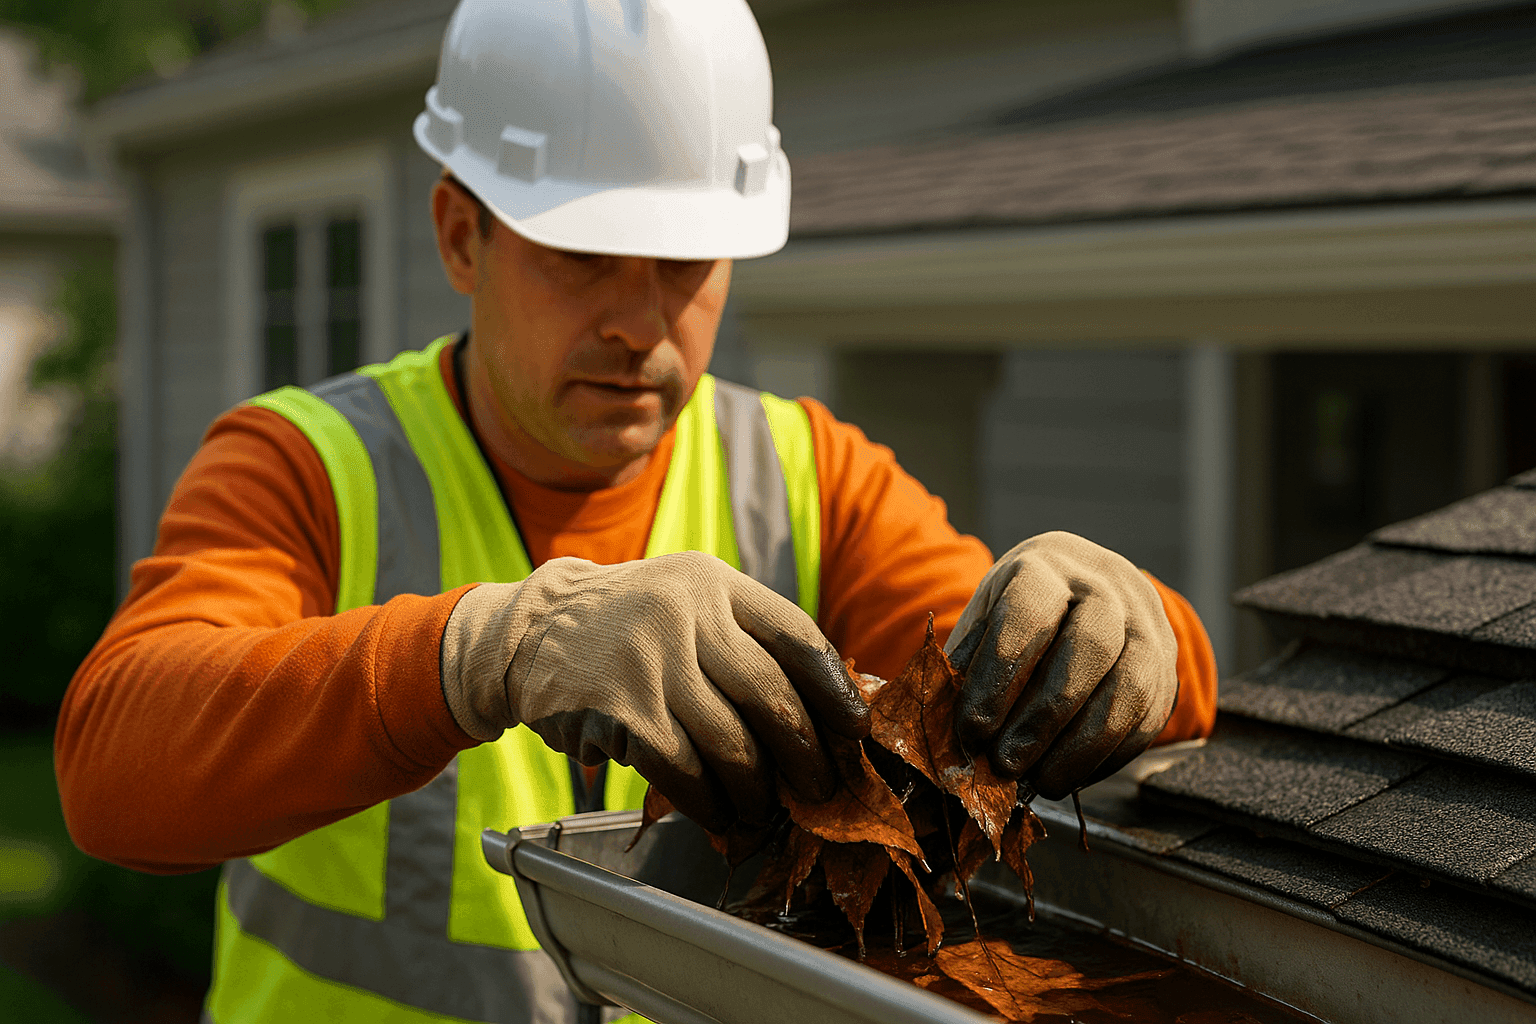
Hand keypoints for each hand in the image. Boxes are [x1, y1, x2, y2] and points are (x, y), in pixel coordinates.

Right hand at [440, 552, 869, 831]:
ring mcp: (652, 663)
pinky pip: (684, 772)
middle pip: (772, 696)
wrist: (530, 630)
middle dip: (805, 754)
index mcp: (715, 584)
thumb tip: (822, 711)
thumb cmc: (630, 625)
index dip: (834, 689)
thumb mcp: (687, 600)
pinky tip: (719, 816)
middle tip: (819, 788)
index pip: (796, 636)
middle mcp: (687, 615)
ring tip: (763, 811)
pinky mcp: (621, 712)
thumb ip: (744, 638)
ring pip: (731, 743)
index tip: (855, 730)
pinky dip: (709, 803)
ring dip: (756, 791)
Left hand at [946, 532, 1177, 799]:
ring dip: (1080, 746)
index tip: (972, 729)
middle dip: (1043, 717)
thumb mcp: (983, 624)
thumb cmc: (1017, 618)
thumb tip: (948, 733)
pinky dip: (1107, 757)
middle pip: (1090, 648)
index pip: (1029, 614)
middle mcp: (1107, 586)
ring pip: (1129, 687)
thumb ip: (965, 669)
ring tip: (1039, 782)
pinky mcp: (1167, 669)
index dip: (999, 676)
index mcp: (1047, 567)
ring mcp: (1148, 626)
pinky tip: (1070, 775)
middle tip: (1006, 765)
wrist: (1082, 594)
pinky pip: (1148, 718)